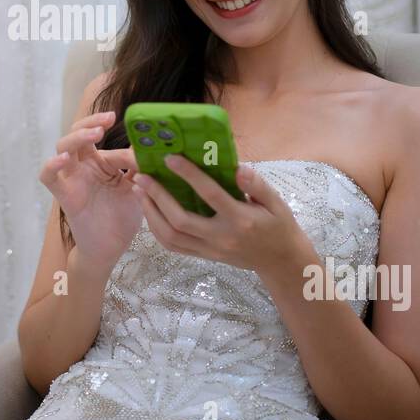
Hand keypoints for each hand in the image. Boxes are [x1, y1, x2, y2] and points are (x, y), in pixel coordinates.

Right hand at [38, 110, 142, 268]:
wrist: (110, 249)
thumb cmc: (121, 218)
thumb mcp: (137, 189)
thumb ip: (140, 169)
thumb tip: (148, 147)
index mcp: (100, 162)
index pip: (100, 136)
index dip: (112, 128)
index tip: (128, 123)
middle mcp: (84, 166)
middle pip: (78, 133)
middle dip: (91, 122)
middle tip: (108, 119)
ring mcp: (73, 179)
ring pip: (63, 147)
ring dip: (76, 137)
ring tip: (94, 134)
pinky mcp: (65, 196)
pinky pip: (49, 177)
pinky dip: (51, 166)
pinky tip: (63, 160)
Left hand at [130, 155, 304, 274]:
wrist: (280, 261)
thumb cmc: (278, 225)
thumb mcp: (276, 203)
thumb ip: (257, 185)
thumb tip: (239, 167)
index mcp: (240, 220)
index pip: (210, 195)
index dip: (189, 175)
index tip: (170, 158)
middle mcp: (221, 237)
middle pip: (181, 220)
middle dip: (158, 197)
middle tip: (142, 176)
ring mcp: (210, 250)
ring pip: (171, 236)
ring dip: (151, 213)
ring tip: (140, 191)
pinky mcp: (204, 256)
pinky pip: (173, 246)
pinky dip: (157, 229)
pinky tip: (149, 212)